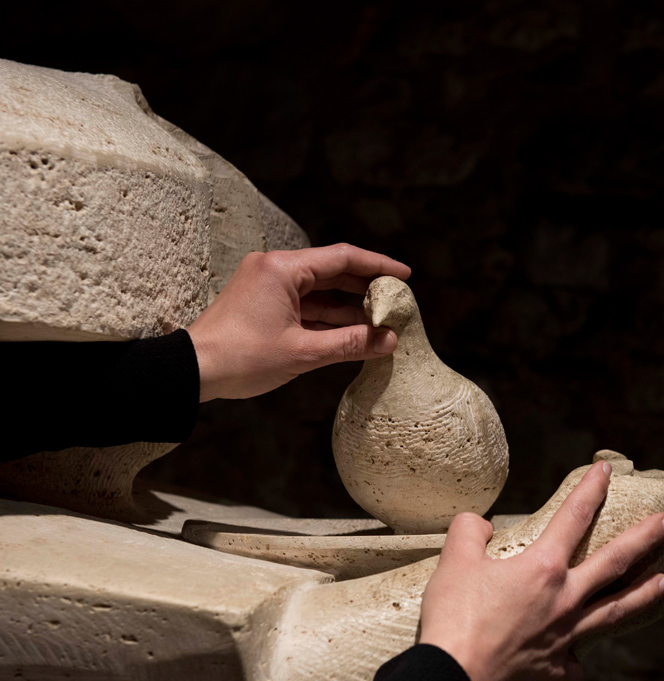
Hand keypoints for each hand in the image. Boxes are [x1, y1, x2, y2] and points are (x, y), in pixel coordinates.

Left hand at [186, 243, 410, 401]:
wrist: (191, 371)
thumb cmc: (241, 358)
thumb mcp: (303, 353)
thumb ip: (350, 344)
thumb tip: (389, 340)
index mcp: (282, 269)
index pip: (342, 258)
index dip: (378, 266)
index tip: (404, 276)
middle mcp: (274, 269)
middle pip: (332, 271)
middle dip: (366, 288)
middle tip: (396, 300)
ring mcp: (267, 286)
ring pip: (320, 291)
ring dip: (348, 307)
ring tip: (380, 322)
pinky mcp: (263, 304)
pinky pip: (305, 305)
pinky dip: (328, 317)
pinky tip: (352, 332)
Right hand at [418, 461, 663, 680]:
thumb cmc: (454, 617)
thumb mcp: (454, 561)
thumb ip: (469, 532)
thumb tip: (480, 523)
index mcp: (543, 568)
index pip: (574, 516)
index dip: (591, 488)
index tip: (606, 470)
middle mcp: (564, 599)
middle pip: (614, 562)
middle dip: (644, 538)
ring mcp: (564, 636)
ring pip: (614, 611)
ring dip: (642, 595)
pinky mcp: (555, 670)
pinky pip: (574, 662)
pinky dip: (576, 658)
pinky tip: (577, 658)